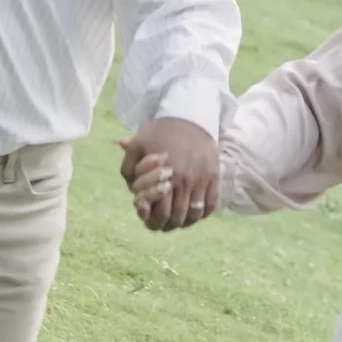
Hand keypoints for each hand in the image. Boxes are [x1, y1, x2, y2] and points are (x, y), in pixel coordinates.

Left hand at [118, 117, 218, 231]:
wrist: (189, 116)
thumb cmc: (160, 132)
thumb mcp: (137, 145)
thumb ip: (128, 168)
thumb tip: (131, 191)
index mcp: (164, 176)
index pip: (159, 214)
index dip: (151, 221)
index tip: (148, 217)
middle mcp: (184, 181)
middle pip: (177, 218)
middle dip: (166, 224)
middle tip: (162, 222)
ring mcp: (201, 181)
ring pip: (194, 216)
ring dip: (185, 222)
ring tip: (178, 218)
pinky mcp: (214, 177)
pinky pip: (211, 206)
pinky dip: (202, 214)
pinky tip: (193, 211)